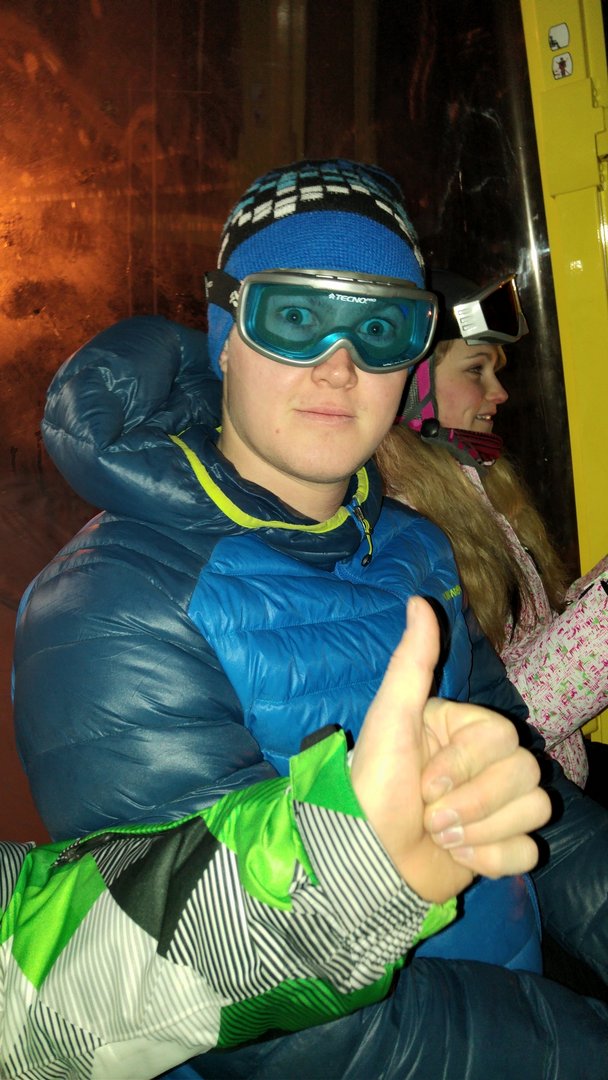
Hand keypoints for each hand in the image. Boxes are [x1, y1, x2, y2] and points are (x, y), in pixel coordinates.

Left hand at [350, 596, 550, 903]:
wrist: (366, 858)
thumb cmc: (373, 785)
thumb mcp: (389, 719)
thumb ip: (411, 662)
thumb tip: (418, 601)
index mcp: (463, 730)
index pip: (503, 739)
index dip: (465, 766)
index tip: (423, 781)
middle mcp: (484, 763)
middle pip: (526, 774)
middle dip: (472, 803)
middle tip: (431, 815)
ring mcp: (496, 805)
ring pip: (534, 810)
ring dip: (480, 832)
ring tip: (440, 835)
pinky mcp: (501, 847)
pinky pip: (529, 850)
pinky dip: (491, 859)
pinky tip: (458, 856)